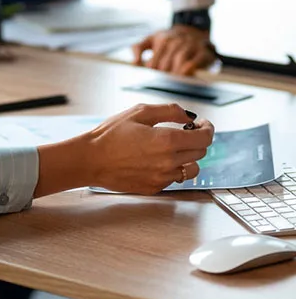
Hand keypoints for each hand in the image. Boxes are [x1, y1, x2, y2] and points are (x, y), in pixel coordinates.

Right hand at [87, 103, 213, 194]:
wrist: (91, 159)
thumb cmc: (110, 134)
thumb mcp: (138, 112)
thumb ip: (168, 111)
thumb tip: (188, 115)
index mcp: (167, 140)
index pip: (204, 138)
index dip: (207, 129)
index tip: (203, 124)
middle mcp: (169, 162)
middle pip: (200, 152)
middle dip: (196, 139)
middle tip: (184, 131)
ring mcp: (163, 177)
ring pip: (192, 169)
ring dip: (188, 157)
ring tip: (171, 148)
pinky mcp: (155, 188)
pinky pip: (174, 178)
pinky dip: (172, 168)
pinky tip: (156, 159)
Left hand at [132, 26, 215, 74]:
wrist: (193, 29)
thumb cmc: (168, 38)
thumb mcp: (151, 39)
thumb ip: (138, 48)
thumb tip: (134, 63)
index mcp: (161, 40)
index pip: (153, 63)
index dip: (152, 72)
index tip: (153, 74)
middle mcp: (175, 42)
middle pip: (165, 66)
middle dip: (163, 75)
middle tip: (164, 79)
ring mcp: (189, 46)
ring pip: (178, 63)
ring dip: (174, 74)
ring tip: (173, 79)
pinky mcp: (202, 52)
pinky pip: (193, 63)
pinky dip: (187, 70)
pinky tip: (184, 74)